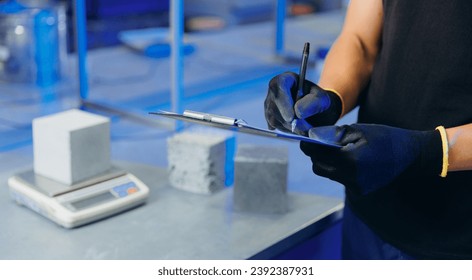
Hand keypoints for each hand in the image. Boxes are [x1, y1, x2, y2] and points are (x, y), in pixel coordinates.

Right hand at [264, 71, 341, 134]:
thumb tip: (298, 112)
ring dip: (292, 127)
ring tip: (306, 126)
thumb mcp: (322, 99)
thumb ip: (314, 103)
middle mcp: (273, 92)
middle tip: (306, 129)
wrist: (316, 111)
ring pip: (275, 120)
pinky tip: (298, 127)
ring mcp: (269, 106)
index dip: (283, 102)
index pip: (278, 86)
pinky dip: (289, 131)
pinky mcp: (269, 119)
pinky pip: (276, 127)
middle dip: (290, 121)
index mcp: (285, 80)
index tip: (291, 117)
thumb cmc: (318, 101)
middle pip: (275, 107)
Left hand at [299, 124, 444, 194]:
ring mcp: (356, 186)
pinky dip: (339, 168)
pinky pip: (340, 179)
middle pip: (318, 166)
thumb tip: (310, 135)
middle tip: (318, 141)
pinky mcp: (360, 191)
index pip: (316, 153)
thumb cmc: (386, 138)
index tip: (303, 135)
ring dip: (326, 161)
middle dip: (315, 154)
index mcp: (349, 160)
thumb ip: (333, 134)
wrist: (412, 156)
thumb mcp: (358, 130)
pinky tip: (348, 158)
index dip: (307, 143)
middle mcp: (350, 177)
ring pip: (328, 173)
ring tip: (336, 148)